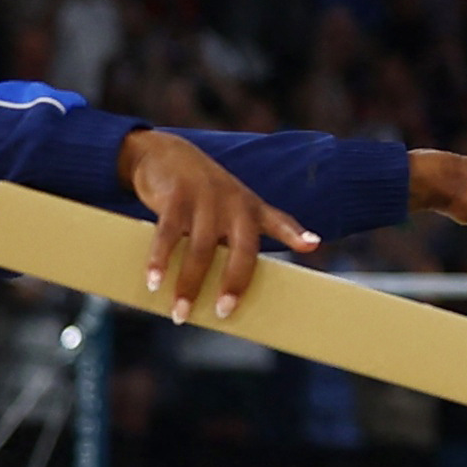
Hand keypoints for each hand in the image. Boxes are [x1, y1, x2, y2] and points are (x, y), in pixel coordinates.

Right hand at [122, 128, 316, 323]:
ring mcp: (205, 199)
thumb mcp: (230, 209)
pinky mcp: (176, 197)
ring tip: (179, 313)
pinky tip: (154, 281)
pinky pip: (168, 234)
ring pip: (201, 249)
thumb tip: (231, 289)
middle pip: (241, 249)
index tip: (312, 244)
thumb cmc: (203, 194)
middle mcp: (234, 204)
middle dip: (233, 283)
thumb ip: (238, 241)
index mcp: (251, 209)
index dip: (295, 234)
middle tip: (223, 313)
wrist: (166, 153)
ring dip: (188, 284)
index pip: (279, 221)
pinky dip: (160, 260)